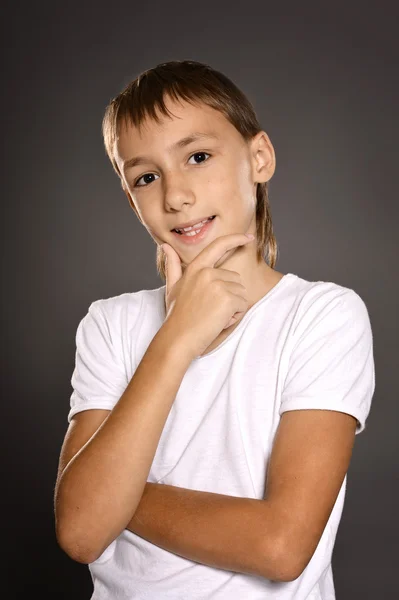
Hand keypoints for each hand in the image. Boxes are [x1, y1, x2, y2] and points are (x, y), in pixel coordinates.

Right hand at [160, 232, 254, 357]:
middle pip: (235, 279)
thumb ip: (172, 265)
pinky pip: (243, 306)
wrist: (178, 338)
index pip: (218, 247)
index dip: (235, 239)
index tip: (249, 237)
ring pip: (241, 293)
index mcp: (195, 268)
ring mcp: (218, 284)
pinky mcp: (228, 298)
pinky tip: (218, 321)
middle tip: (209, 311)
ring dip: (232, 307)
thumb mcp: (172, 287)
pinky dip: (235, 316)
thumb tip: (165, 246)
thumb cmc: (176, 316)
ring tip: (213, 316)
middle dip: (229, 296)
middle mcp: (207, 273)